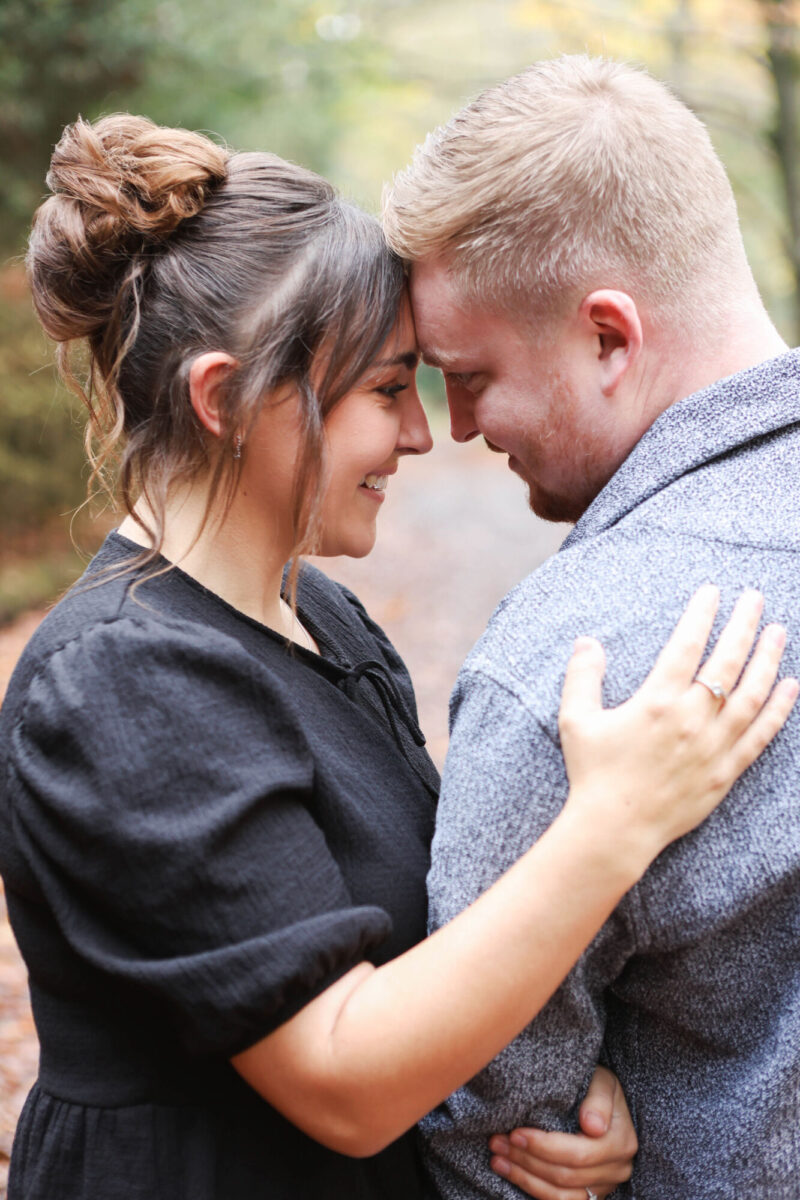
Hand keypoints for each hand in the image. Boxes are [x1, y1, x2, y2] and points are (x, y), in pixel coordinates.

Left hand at [488, 1066, 634, 1198]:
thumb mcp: (602, 1082)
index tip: (515, 1133)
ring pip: (560, 1195)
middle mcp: (616, 1170)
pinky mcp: (588, 1194)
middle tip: (498, 1142)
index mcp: (621, 1143)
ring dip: (524, 1178)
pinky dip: (532, 1188)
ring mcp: (602, 1187)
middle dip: (526, 1161)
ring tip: (498, 1159)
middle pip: (565, 1176)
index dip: (543, 1147)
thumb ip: (599, 1100)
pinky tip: (511, 1173)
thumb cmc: (598, 1087)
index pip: (577, 1154)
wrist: (602, 1102)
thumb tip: (593, 1126)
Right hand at [559, 586, 797, 864]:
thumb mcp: (576, 720)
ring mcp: (714, 746)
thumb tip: (588, 641)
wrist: (615, 828)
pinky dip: (778, 709)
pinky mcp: (727, 771)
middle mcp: (691, 719)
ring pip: (751, 694)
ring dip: (767, 660)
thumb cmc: (594, 773)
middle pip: (726, 662)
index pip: (686, 646)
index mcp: (657, 702)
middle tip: (755, 598)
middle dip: (743, 625)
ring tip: (778, 632)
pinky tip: (789, 687)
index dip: (701, 614)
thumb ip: (582, 676)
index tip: (713, 591)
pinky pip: (760, 735)